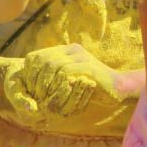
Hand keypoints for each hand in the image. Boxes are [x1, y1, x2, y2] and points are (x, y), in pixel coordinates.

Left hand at [5, 44, 125, 121]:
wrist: (117, 87)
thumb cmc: (91, 85)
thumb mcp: (70, 77)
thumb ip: (55, 74)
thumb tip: (32, 82)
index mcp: (67, 50)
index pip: (37, 56)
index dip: (29, 72)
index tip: (29, 88)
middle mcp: (73, 50)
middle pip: (42, 59)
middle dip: (34, 79)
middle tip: (35, 95)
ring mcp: (82, 57)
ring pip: (51, 65)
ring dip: (44, 83)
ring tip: (43, 97)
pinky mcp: (88, 67)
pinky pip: (65, 72)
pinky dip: (56, 85)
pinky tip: (55, 95)